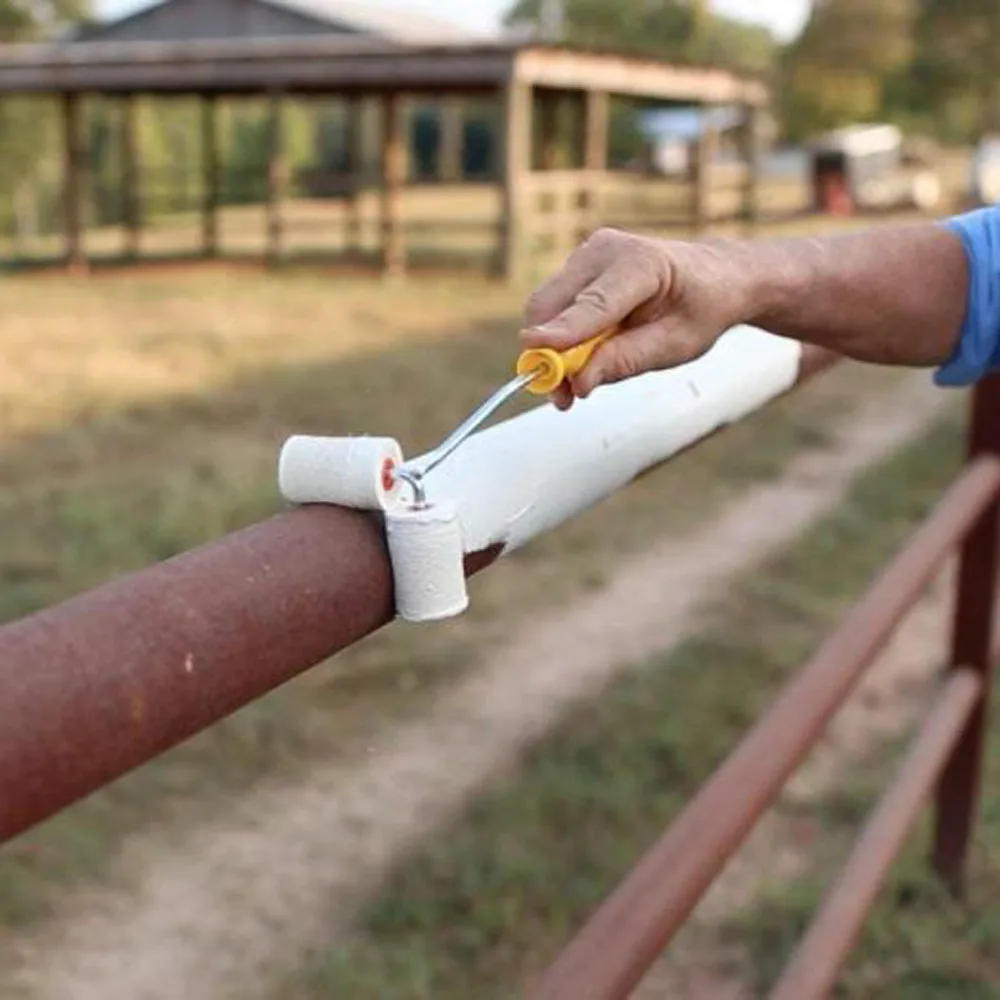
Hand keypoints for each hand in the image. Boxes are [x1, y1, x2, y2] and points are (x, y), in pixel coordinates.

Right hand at [520, 228, 751, 409]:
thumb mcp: (674, 346)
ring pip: (545, 308)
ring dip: (551, 349)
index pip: (593, 304)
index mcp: (642, 264)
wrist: (715, 276)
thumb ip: (625, 361)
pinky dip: (559, 337)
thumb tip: (579, 381)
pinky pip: (553, 307)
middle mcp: (606, 250)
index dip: (562, 332)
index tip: (534, 354)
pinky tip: (586, 352)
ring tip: (579, 380)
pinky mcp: (577, 266)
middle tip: (563, 397)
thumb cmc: (700, 308)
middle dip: (547, 354)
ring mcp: (587, 254)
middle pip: (551, 304)